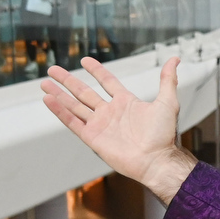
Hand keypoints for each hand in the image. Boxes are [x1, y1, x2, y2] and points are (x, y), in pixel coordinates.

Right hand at [42, 56, 195, 202]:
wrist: (157, 160)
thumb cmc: (164, 135)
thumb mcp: (168, 102)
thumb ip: (167, 80)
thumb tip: (175, 59)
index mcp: (126, 102)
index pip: (107, 82)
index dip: (97, 71)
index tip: (85, 61)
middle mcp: (110, 112)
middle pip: (84, 92)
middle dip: (68, 81)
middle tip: (52, 70)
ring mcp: (100, 125)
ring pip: (74, 106)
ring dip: (59, 94)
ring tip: (45, 82)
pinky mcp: (92, 138)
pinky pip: (72, 122)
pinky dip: (60, 111)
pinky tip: (49, 99)